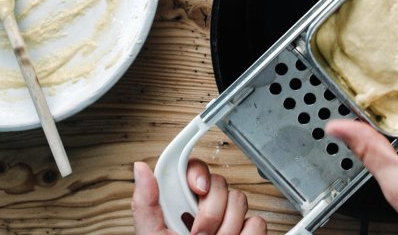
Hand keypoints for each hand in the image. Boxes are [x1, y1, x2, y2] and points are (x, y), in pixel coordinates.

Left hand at [132, 160, 266, 234]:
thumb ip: (146, 204)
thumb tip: (140, 170)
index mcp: (180, 206)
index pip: (195, 170)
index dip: (199, 173)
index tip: (197, 189)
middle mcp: (205, 210)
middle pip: (221, 183)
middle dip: (210, 211)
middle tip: (198, 234)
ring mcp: (228, 222)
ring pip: (241, 200)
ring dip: (226, 228)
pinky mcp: (248, 233)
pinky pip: (257, 222)